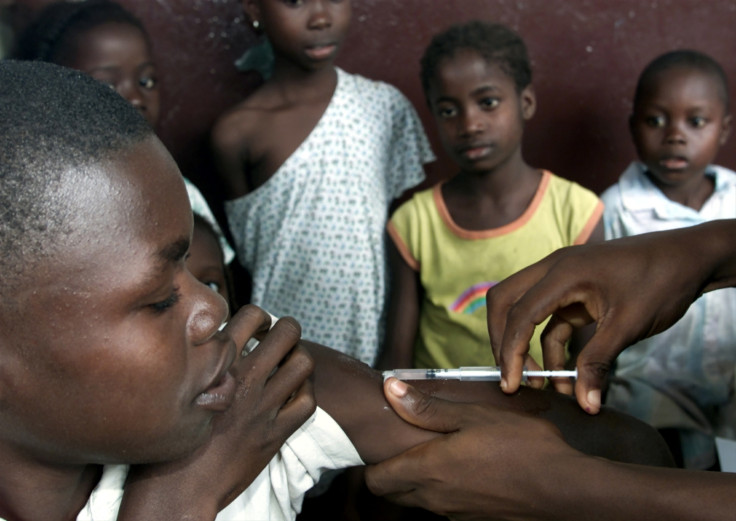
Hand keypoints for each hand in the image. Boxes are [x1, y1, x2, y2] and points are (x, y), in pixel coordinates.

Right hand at [119, 305, 315, 518]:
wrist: (175, 489)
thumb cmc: (168, 437)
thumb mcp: (176, 387)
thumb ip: (199, 363)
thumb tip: (214, 344)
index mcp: (217, 364)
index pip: (251, 314)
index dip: (259, 316)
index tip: (257, 326)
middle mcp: (244, 380)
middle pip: (287, 331)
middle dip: (288, 329)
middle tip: (281, 339)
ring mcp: (262, 406)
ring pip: (303, 362)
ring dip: (300, 358)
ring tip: (289, 365)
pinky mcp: (275, 434)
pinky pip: (307, 402)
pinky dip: (305, 394)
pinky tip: (292, 396)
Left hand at [364, 378, 581, 519]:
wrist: (566, 490)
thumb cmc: (520, 447)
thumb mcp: (473, 415)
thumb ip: (427, 407)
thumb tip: (389, 390)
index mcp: (428, 470)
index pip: (375, 481)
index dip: (372, 462)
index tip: (383, 441)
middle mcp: (435, 499)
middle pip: (392, 494)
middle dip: (390, 473)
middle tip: (407, 444)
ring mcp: (455, 515)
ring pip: (418, 502)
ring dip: (417, 482)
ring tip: (439, 451)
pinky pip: (444, 508)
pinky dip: (444, 491)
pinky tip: (467, 468)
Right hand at [486, 227, 718, 413]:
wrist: (689, 257)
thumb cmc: (661, 281)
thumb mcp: (629, 325)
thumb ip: (599, 363)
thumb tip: (585, 404)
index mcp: (562, 272)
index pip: (519, 313)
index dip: (510, 351)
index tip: (511, 385)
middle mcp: (553, 270)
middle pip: (504, 302)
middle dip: (502, 341)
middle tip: (511, 377)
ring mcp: (561, 280)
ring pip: (523, 311)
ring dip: (526, 348)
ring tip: (542, 385)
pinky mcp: (573, 291)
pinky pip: (549, 320)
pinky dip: (550, 347)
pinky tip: (564, 375)